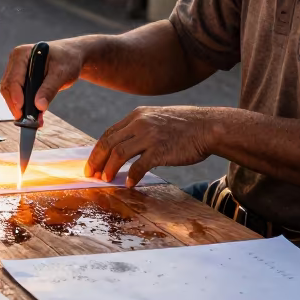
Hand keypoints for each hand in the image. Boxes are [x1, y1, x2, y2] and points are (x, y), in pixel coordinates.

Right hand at [0, 39, 84, 119]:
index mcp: (22, 54)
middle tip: (27, 121)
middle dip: (16, 105)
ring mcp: (16, 69)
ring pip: (10, 93)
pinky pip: (16, 94)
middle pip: (8, 87)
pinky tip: (31, 114)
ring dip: (18, 107)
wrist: (71, 56)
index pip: (13, 79)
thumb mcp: (61, 74)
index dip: (16, 97)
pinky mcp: (19, 78)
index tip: (22, 112)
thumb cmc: (67, 59)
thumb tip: (39, 106)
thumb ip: (49, 89)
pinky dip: (22, 105)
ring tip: (32, 120)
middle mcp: (15, 61)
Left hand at [86, 106, 214, 186]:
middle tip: (91, 175)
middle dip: (96, 161)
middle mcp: (140, 123)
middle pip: (108, 143)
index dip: (96, 150)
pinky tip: (130, 184)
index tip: (92, 164)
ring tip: (106, 180)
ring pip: (119, 154)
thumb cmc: (185, 126)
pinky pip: (139, 165)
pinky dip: (131, 176)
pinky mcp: (161, 150)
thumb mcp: (157, 118)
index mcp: (137, 115)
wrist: (208, 126)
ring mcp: (150, 136)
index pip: (109, 133)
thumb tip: (123, 146)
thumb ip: (139, 128)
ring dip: (109, 169)